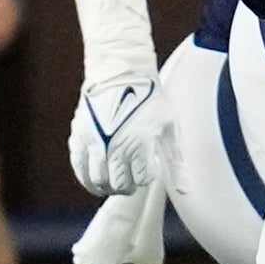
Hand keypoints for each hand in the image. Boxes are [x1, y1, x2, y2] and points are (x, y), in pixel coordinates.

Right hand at [69, 74, 173, 199]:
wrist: (121, 73)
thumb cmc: (149, 99)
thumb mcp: (170, 127)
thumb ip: (176, 161)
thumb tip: (185, 190)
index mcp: (140, 142)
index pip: (141, 179)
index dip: (145, 179)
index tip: (147, 170)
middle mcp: (116, 144)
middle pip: (119, 184)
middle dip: (127, 188)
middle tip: (130, 183)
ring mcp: (95, 141)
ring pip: (98, 181)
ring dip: (108, 187)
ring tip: (114, 183)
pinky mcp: (79, 137)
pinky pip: (79, 168)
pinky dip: (87, 179)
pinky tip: (96, 180)